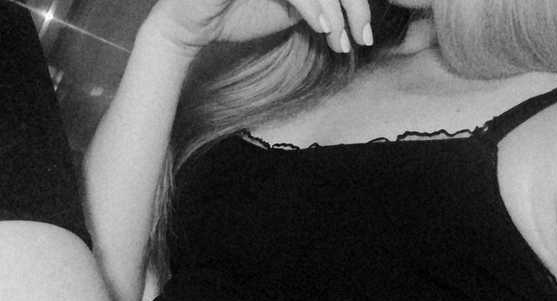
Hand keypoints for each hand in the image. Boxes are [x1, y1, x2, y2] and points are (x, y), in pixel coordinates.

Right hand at [144, 0, 372, 55]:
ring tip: (341, 40)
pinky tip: (323, 29)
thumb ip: (318, 3)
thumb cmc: (237, 15)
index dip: (354, 3)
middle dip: (354, 5)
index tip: (364, 33)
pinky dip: (313, 7)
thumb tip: (354, 13)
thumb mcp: (289, 10)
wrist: (192, 26)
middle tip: (363, 37)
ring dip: (335, 10)